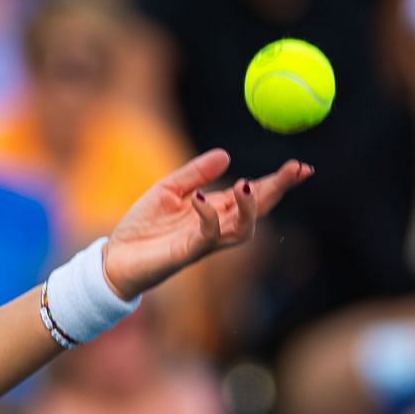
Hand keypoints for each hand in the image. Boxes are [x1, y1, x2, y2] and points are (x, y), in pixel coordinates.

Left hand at [102, 150, 312, 299]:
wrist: (114, 259)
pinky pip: (207, 236)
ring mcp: (204, 243)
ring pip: (242, 230)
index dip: (278, 181)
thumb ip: (195, 174)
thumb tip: (226, 154)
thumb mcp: (168, 190)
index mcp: (216, 209)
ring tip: (247, 184)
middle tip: (295, 171)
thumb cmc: (141, 227)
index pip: (254, 194)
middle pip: (258, 211)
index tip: (299, 166)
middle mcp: (216, 227)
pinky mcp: (186, 254)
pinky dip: (208, 216)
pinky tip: (202, 197)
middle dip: (278, 190)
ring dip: (250, 207)